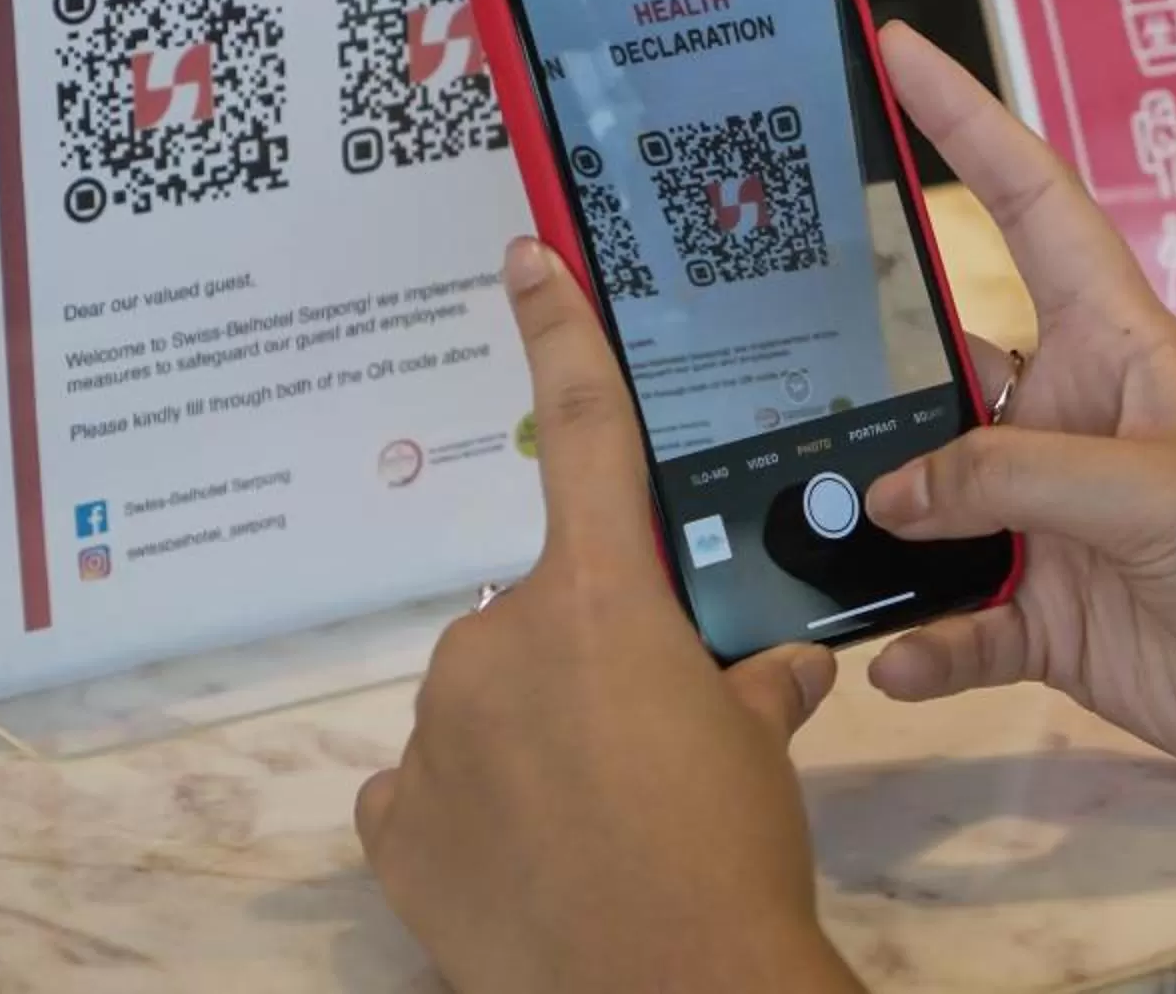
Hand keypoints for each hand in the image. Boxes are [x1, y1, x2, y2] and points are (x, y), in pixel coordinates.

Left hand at [356, 240, 858, 993]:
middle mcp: (498, 643)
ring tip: (600, 820)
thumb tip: (782, 668)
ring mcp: (434, 736)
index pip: (581, 432)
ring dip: (537, 740)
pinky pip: (433, 789)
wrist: (666, 990)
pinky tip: (527, 857)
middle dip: (591, 662)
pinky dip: (475, 811)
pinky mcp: (394, 825)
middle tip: (650, 743)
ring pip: (488, 704)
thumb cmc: (730, 847)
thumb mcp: (763, 749)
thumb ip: (757, 684)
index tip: (525, 256)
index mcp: (600, 600)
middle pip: (544, 616)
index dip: (558, 333)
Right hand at [863, 24, 1175, 796]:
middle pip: (939, 362)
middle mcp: (1070, 419)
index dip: (966, 121)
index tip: (896, 48)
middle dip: (856, 360)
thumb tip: (888, 490)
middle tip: (756, 346)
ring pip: (927, 503)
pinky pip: (957, 619)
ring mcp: (1056, 520)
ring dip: (868, 525)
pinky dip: (921, 641)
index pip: (1029, 204)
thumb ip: (1013, 477)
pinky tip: (889, 658)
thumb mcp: (1155, 488)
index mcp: (1113, 343)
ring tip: (789, 532)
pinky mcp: (1052, 615)